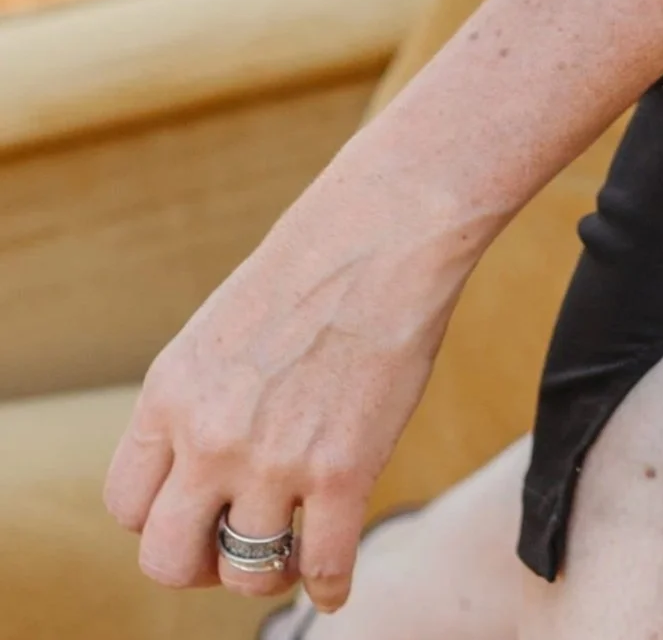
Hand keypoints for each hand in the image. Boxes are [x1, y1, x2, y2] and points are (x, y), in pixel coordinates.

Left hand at [103, 148, 476, 610]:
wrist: (387, 226)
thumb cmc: (316, 261)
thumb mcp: (222, 328)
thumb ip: (204, 399)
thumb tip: (208, 466)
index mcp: (171, 392)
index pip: (127, 504)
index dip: (162, 518)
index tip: (198, 509)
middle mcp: (209, 435)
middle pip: (167, 560)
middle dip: (200, 564)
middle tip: (234, 547)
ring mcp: (274, 458)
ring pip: (246, 574)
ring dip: (268, 573)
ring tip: (291, 553)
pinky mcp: (343, 470)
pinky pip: (324, 566)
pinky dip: (330, 584)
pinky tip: (336, 577)